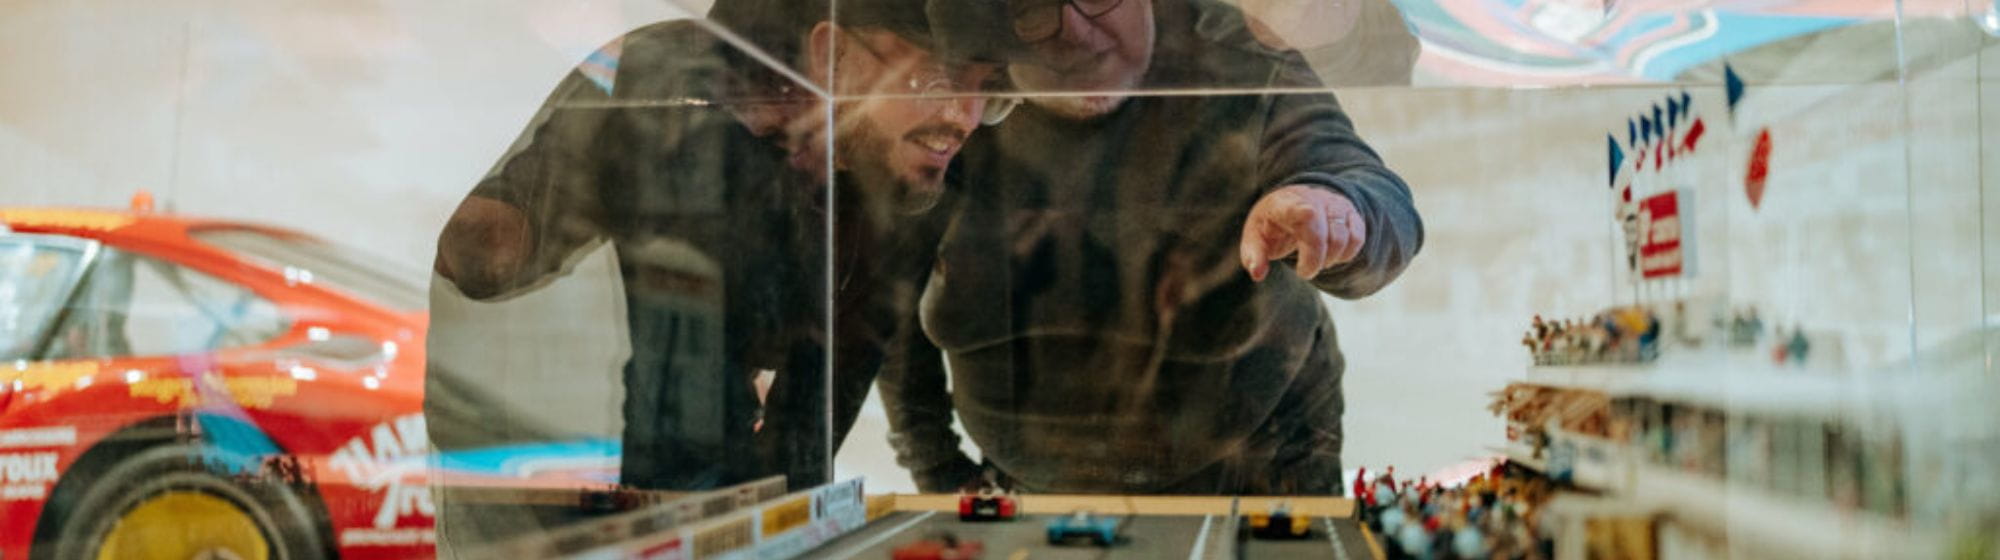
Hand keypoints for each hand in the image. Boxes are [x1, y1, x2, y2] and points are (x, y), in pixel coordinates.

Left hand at [1239, 185, 1364, 281]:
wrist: (1292, 205)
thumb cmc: (1271, 226)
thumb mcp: (1255, 239)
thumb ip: (1253, 256)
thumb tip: (1258, 273)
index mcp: (1284, 204)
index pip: (1298, 206)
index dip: (1305, 211)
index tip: (1309, 214)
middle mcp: (1313, 199)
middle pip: (1322, 232)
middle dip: (1314, 260)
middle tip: (1304, 272)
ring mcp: (1334, 204)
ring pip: (1342, 237)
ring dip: (1331, 259)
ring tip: (1318, 262)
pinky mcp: (1349, 212)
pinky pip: (1357, 237)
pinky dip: (1347, 253)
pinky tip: (1333, 256)